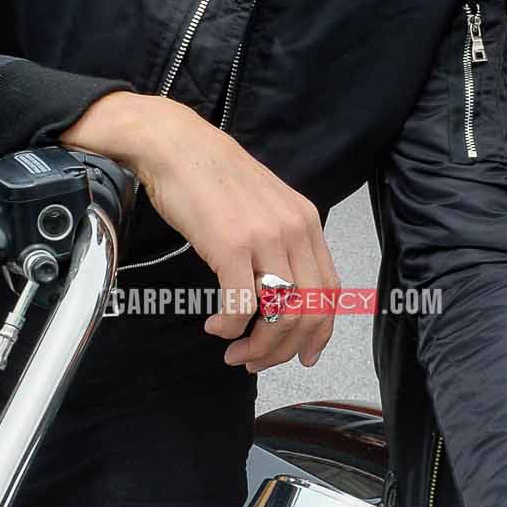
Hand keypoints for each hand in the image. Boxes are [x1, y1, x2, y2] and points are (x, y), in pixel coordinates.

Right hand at [63, 92, 337, 370]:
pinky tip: (215, 326)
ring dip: (258, 345)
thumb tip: (278, 293)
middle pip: (311, 311)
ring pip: (281, 314)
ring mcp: (265, 237)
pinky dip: (230, 326)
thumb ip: (278, 242)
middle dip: (284, 348)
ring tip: (235, 351)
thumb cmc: (212, 177)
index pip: (330, 290)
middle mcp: (294, 230)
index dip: (319, 332)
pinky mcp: (231, 245)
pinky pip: (242, 305)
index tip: (302, 355)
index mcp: (306, 222)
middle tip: (256, 360)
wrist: (176, 145)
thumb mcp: (262, 207)